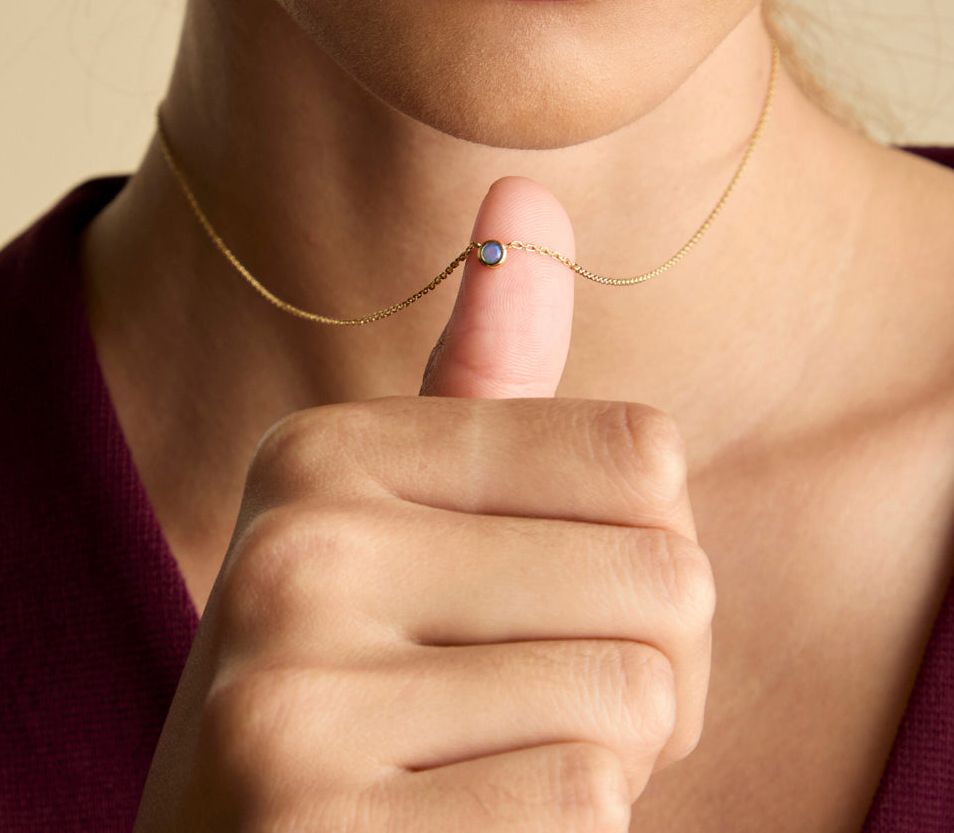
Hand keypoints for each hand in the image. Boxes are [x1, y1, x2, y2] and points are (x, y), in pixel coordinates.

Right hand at [134, 177, 713, 831]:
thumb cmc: (354, 698)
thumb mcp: (399, 529)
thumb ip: (477, 380)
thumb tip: (527, 183)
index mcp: (320, 454)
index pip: (642, 457)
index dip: (645, 555)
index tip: (553, 608)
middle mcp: (291, 550)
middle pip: (665, 579)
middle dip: (649, 677)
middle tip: (527, 718)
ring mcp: (288, 701)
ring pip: (635, 703)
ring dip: (610, 770)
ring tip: (486, 784)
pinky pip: (581, 814)